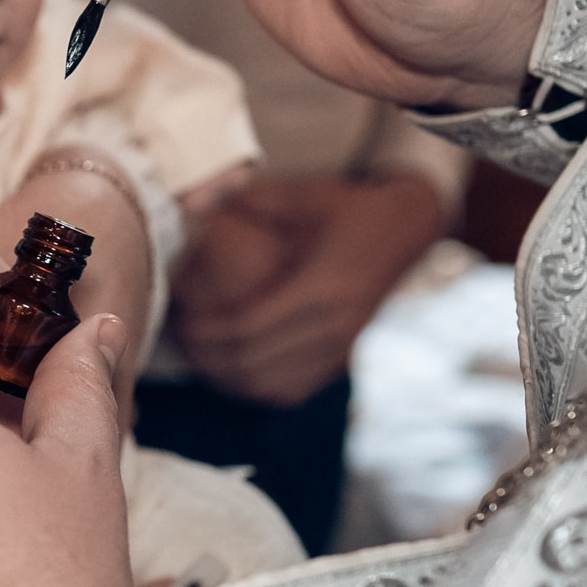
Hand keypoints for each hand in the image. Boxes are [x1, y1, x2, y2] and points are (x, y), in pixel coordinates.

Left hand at [171, 173, 444, 406]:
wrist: (409, 228)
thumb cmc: (351, 208)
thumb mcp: (305, 195)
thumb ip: (252, 200)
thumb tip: (192, 203)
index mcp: (320, 289)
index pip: (246, 327)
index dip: (204, 331)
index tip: (177, 318)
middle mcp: (332, 328)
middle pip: (251, 362)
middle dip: (205, 356)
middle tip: (176, 337)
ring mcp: (340, 349)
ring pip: (268, 386)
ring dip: (225, 378)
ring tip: (196, 356)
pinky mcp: (341, 360)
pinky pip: (290, 391)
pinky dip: (254, 388)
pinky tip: (230, 371)